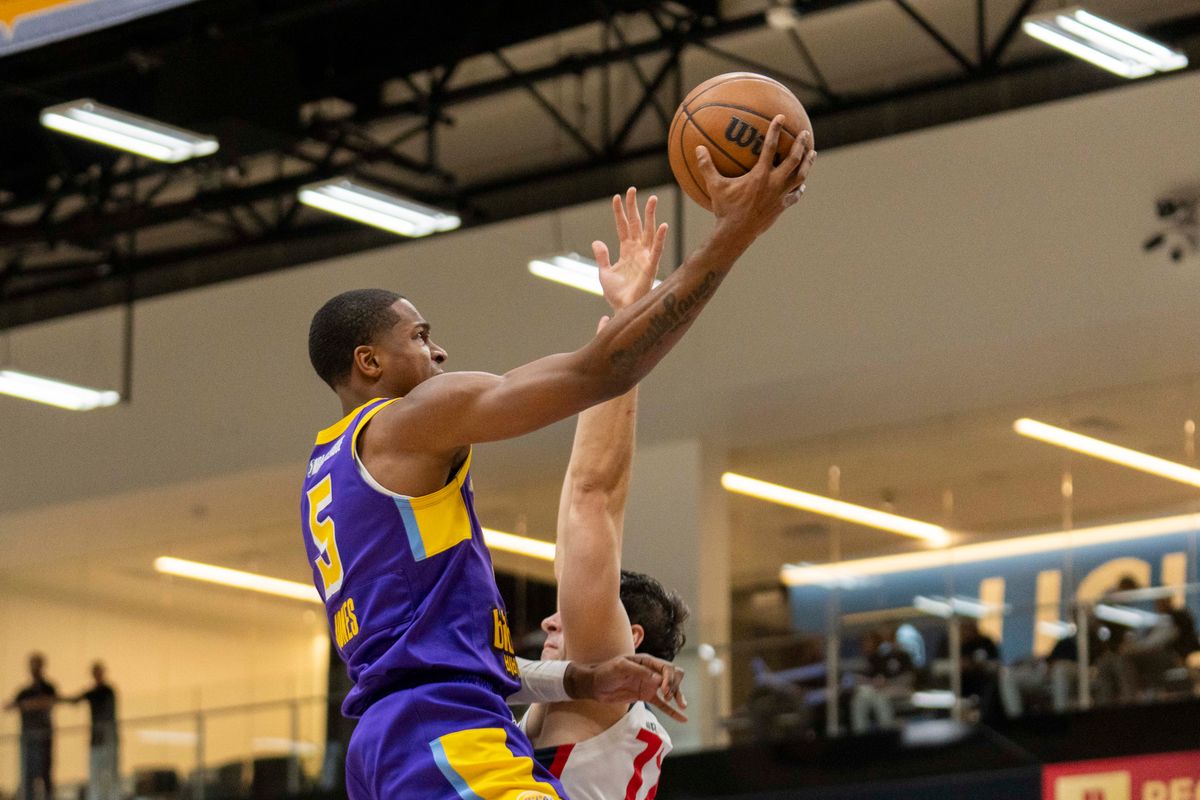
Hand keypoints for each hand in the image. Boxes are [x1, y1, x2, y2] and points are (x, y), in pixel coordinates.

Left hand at [566, 653, 687, 721]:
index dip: (670, 678)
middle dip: (676, 685)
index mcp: (646, 661)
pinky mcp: (645, 697)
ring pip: (671, 690)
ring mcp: (649, 685)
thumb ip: (639, 671)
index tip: (665, 689)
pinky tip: (683, 718)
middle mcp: (651, 672)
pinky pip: (662, 705)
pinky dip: (672, 711)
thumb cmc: (605, 672)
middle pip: (673, 676)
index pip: (666, 667)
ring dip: (678, 696)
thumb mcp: (620, 667)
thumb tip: (658, 679)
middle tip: (667, 696)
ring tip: (682, 706)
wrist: (594, 685)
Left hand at [594, 187, 668, 311]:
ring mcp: (645, 257)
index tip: (617, 197)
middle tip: (632, 189)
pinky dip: (659, 238)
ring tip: (652, 199)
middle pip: (636, 224)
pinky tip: (662, 225)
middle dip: (634, 207)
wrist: (623, 309)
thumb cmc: (616, 294)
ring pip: (648, 232)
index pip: (622, 227)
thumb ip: (602, 256)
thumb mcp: (604, 272)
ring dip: (650, 216)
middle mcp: (637, 251)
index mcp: (625, 251)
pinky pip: (656, 250)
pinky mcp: (651, 266)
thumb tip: (597, 241)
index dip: (620, 212)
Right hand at [695, 115, 815, 238]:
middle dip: (801, 145)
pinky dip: (799, 188)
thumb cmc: (725, 210)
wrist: (736, 234)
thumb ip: (707, 166)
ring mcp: (780, 196)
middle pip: (793, 160)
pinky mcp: (782, 207)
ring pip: (800, 176)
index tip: (781, 117)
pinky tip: (802, 184)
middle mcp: (774, 183)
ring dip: (808, 163)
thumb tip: (698, 148)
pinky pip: (795, 195)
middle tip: (805, 133)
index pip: (771, 147)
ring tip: (813, 153)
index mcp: (760, 175)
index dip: (776, 130)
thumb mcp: (715, 187)